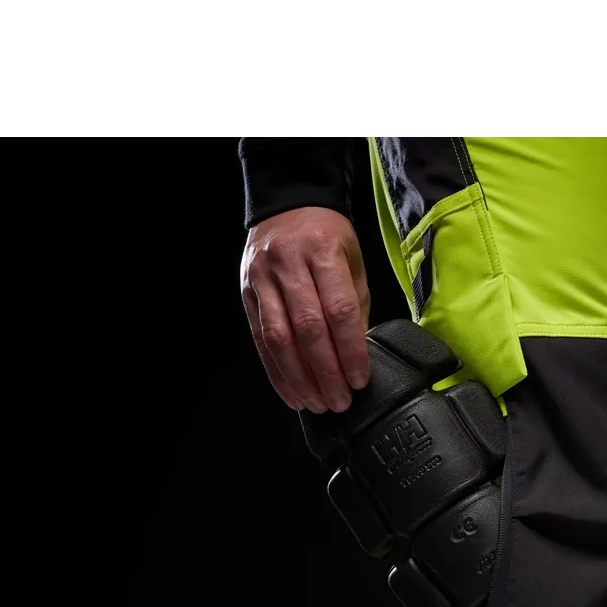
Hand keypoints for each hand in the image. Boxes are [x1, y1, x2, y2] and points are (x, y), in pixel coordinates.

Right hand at [240, 207, 370, 412]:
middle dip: (326, 371)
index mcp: (323, 250)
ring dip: (300, 378)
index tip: (359, 379)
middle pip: (308, 328)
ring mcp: (262, 278)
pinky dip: (277, 371)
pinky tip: (292, 393)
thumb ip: (355, 303)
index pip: (339, 310)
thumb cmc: (326, 235)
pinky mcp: (247, 293)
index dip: (350, 350)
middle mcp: (288, 263)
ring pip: (280, 338)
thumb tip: (358, 353)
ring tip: (317, 404)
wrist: (287, 203)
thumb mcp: (352, 260)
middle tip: (340, 401)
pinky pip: (261, 339)